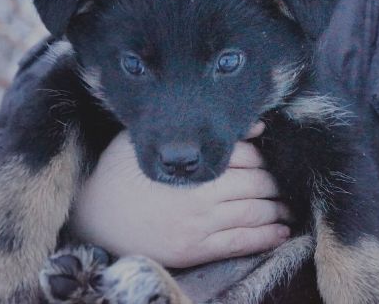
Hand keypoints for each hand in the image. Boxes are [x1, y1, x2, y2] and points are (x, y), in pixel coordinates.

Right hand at [69, 122, 290, 267]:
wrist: (91, 218)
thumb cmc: (118, 173)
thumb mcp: (146, 142)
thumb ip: (191, 131)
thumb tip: (249, 127)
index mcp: (188, 164)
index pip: (243, 155)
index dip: (259, 155)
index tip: (264, 157)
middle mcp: (198, 194)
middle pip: (256, 182)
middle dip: (274, 182)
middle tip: (281, 181)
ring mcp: (198, 225)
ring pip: (255, 213)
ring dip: (277, 209)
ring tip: (287, 206)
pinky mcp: (195, 250)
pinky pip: (242, 243)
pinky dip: (268, 237)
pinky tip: (282, 232)